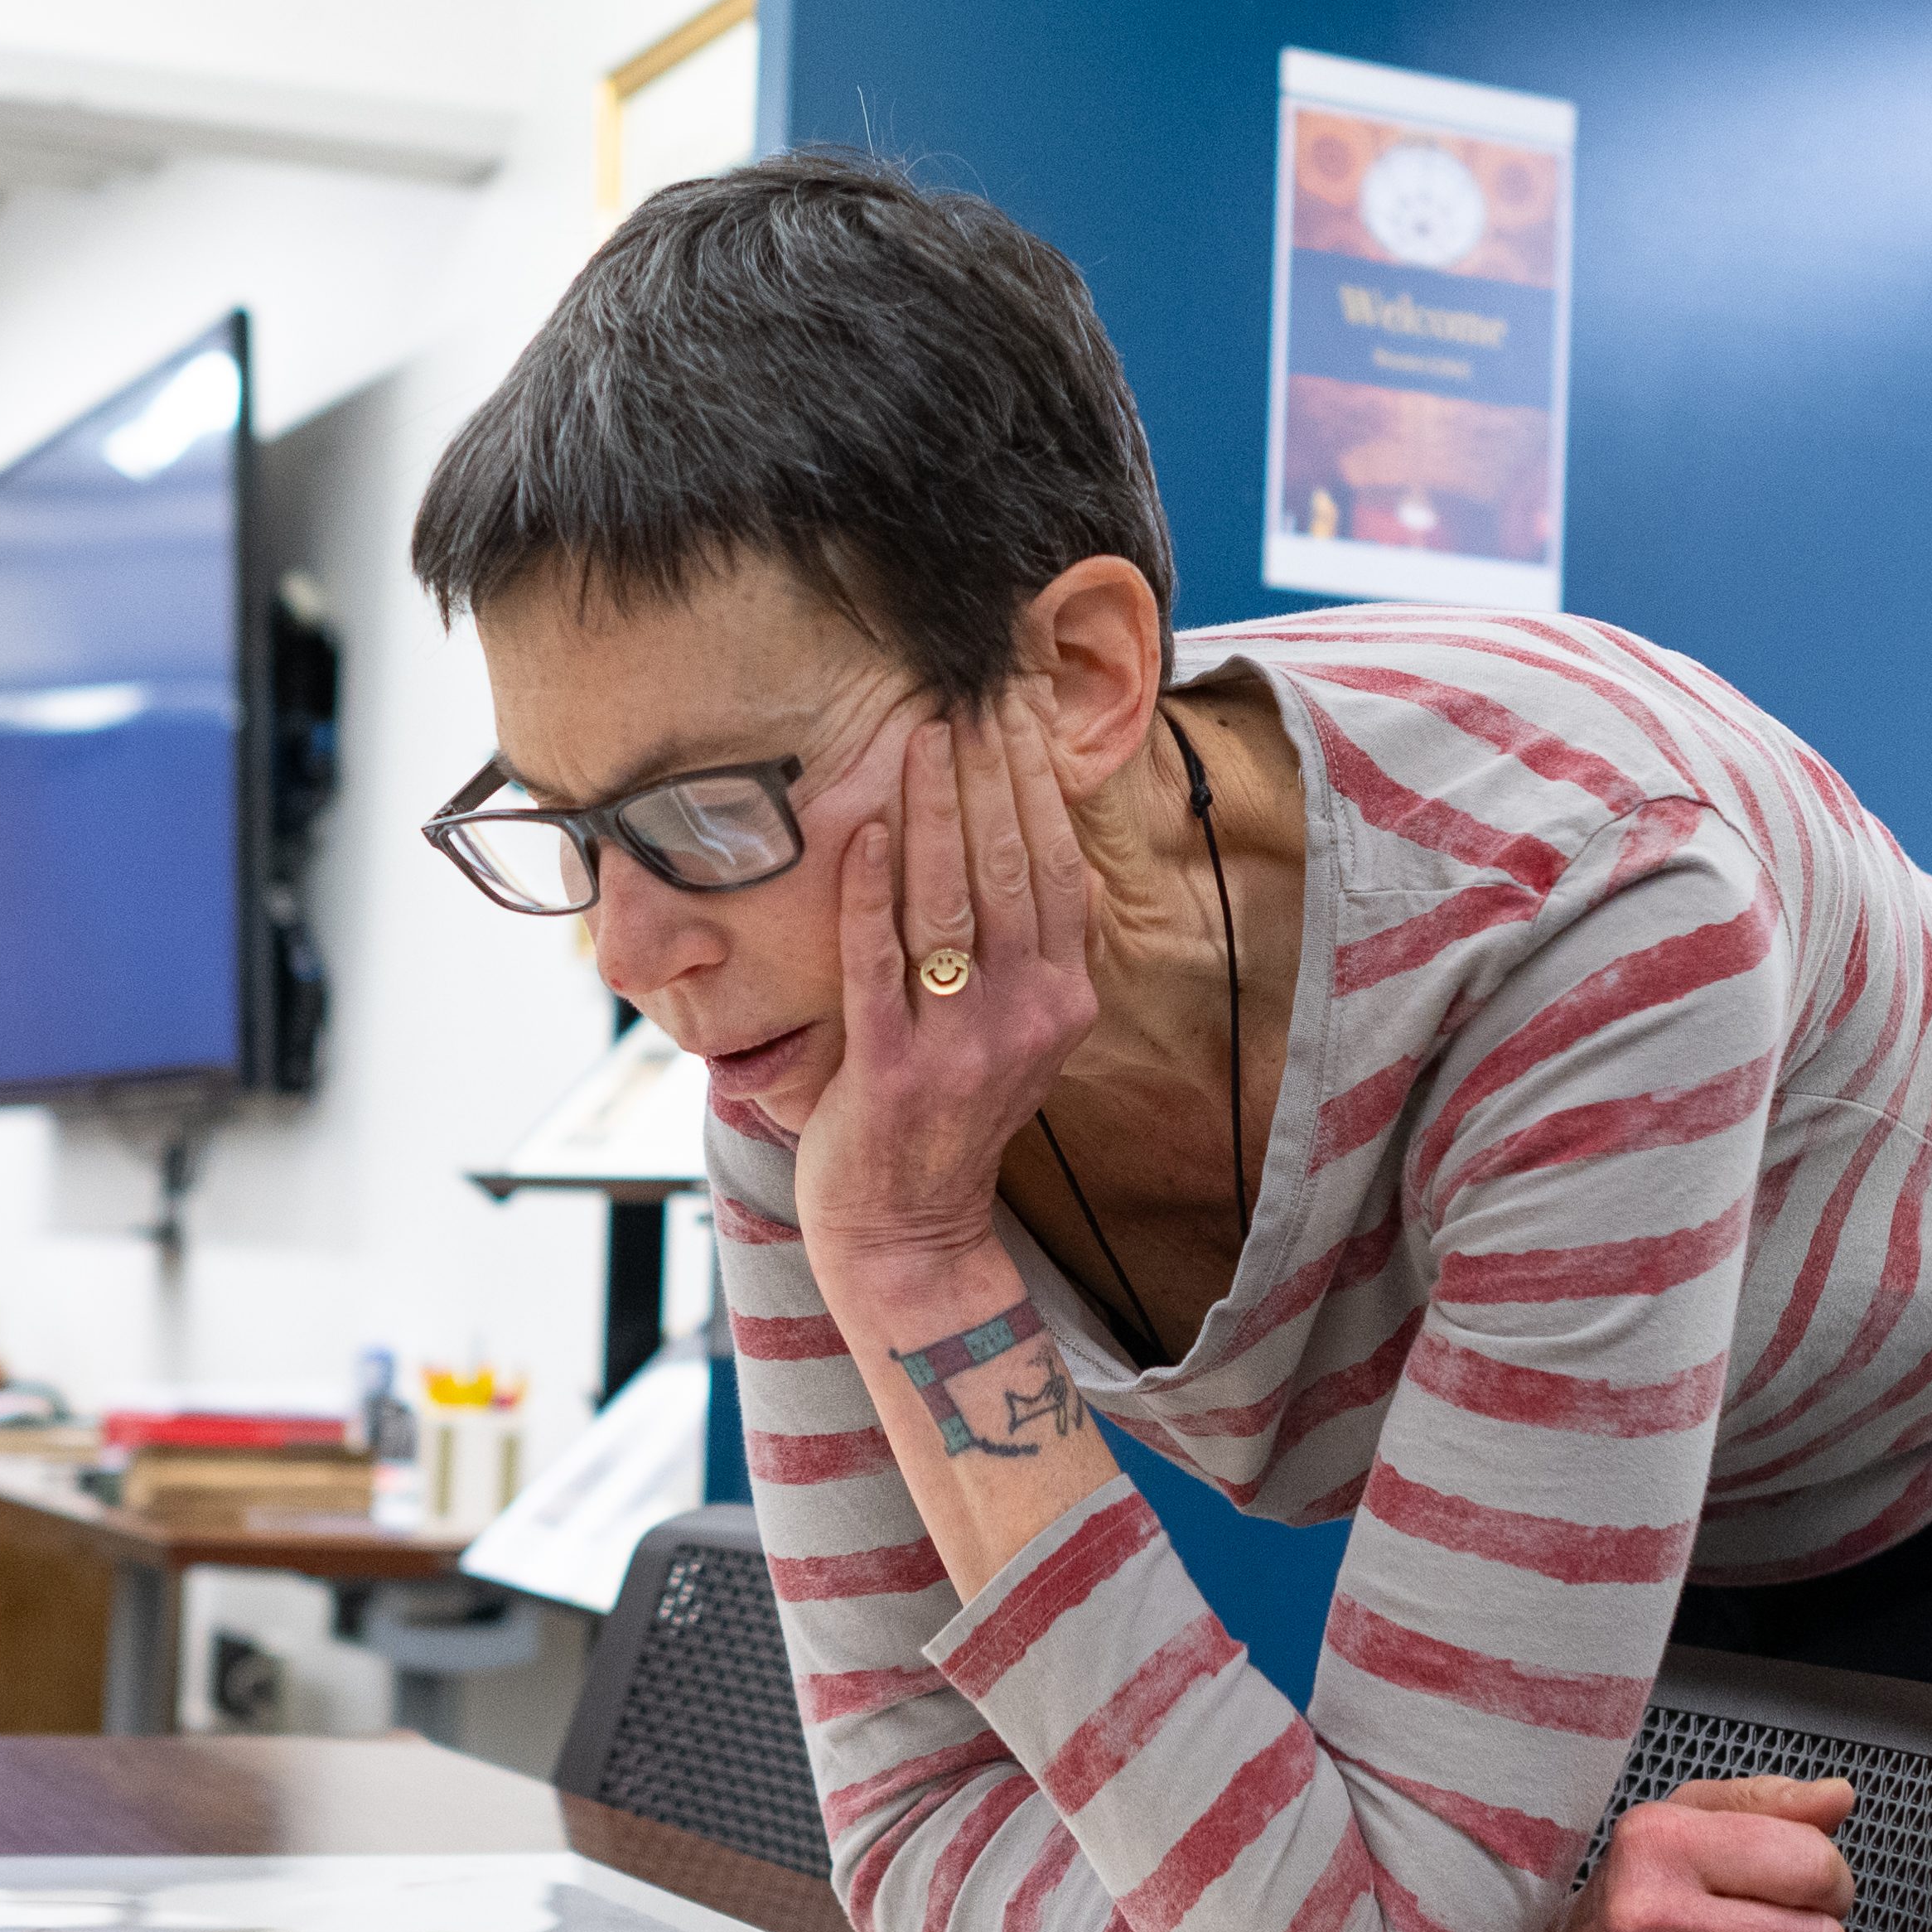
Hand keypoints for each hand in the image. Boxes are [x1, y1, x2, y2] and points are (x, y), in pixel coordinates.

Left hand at [786, 700, 1105, 1287]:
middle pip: (1008, 869)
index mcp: (1063, 1000)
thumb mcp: (1018, 1034)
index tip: (1015, 712)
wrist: (909, 1234)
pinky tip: (867, 827)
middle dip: (987, 774)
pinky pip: (878, 960)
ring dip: (933, 810)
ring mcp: (959, 1044)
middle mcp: (1026, 1018)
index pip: (1055, 868)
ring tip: (920, 737)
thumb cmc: (951, 1116)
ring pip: (949, 903)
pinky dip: (871, 889)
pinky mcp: (890, 1070)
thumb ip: (1028, 953)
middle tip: (965, 697)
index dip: (1037, 785)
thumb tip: (1032, 846)